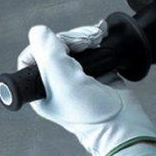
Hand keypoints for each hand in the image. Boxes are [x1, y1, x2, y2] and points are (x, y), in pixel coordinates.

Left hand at [18, 24, 155, 155]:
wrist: (123, 123)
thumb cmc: (92, 116)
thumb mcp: (63, 81)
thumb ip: (48, 54)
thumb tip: (38, 32)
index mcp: (40, 89)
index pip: (31, 57)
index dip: (44, 46)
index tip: (59, 46)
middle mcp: (56, 82)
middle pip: (55, 47)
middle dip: (71, 39)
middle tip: (84, 43)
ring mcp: (77, 76)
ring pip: (74, 45)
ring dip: (85, 37)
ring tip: (96, 39)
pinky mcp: (97, 71)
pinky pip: (92, 48)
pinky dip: (97, 40)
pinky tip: (102, 37)